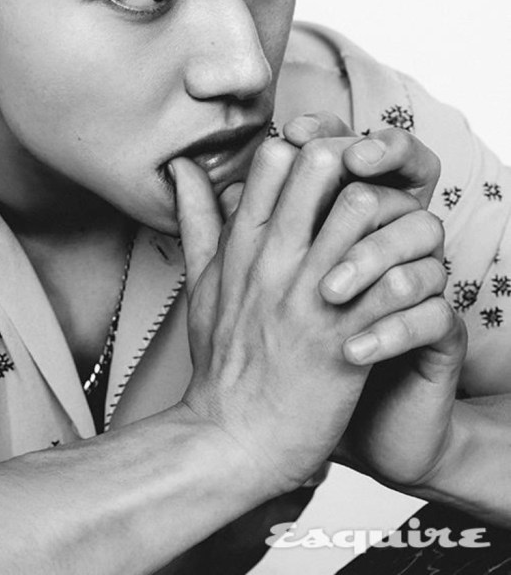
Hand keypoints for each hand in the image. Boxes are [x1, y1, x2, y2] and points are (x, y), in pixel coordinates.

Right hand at [171, 128, 447, 500]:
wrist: (235, 439)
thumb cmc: (222, 362)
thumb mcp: (199, 282)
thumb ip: (196, 219)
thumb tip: (181, 167)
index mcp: (242, 244)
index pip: (274, 157)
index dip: (308, 148)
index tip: (327, 170)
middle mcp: (275, 259)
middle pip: (319, 167)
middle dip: (350, 162)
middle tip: (369, 184)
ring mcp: (310, 295)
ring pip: (360, 209)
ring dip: (383, 208)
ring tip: (391, 228)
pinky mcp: (346, 334)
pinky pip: (391, 278)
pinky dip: (408, 267)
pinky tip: (407, 275)